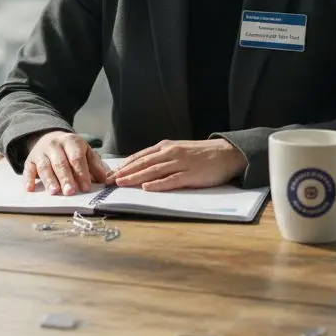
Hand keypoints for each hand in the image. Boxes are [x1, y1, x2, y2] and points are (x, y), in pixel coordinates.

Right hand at [24, 130, 109, 195]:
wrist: (48, 137)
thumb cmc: (70, 149)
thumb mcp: (85, 151)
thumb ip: (94, 164)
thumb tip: (103, 178)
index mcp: (71, 141)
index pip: (76, 157)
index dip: (81, 173)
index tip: (86, 187)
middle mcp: (54, 145)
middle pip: (60, 163)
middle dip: (65, 178)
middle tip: (70, 192)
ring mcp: (41, 152)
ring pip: (45, 166)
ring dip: (49, 180)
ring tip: (54, 192)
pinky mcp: (30, 160)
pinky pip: (28, 169)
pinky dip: (28, 179)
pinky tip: (30, 188)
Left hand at [108, 139, 247, 190]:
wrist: (227, 153)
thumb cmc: (202, 154)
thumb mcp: (178, 151)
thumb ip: (162, 158)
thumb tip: (142, 168)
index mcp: (166, 147)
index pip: (140, 157)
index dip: (124, 165)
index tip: (110, 174)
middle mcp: (170, 153)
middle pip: (143, 163)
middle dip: (124, 172)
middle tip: (109, 181)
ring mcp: (180, 164)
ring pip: (153, 171)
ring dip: (135, 177)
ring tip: (121, 183)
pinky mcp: (191, 175)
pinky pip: (171, 180)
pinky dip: (158, 184)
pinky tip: (146, 188)